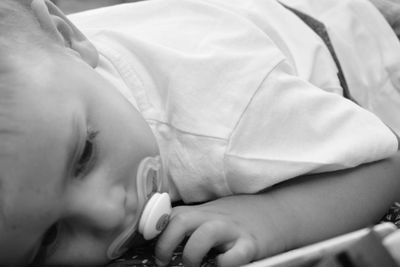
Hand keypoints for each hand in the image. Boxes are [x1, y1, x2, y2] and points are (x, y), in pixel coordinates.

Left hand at [154, 194, 289, 266]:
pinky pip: (235, 255)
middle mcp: (214, 217)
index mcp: (203, 212)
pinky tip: (223, 264)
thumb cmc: (239, 217)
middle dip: (166, 242)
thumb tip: (164, 235)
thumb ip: (193, 223)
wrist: (276, 211)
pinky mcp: (251, 243)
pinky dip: (225, 263)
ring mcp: (233, 229)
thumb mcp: (213, 214)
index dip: (154, 229)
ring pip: (205, 234)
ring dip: (192, 253)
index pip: (171, 214)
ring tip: (192, 265)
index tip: (146, 243)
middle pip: (182, 220)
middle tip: (163, 260)